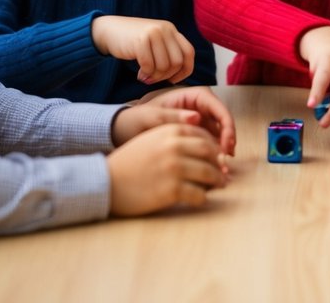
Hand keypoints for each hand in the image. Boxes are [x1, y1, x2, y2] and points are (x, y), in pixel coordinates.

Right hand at [91, 15, 195, 84]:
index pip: (189, 53)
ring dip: (154, 77)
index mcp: (172, 30)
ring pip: (163, 66)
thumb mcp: (155, 43)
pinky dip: (144, 74)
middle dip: (166, 76)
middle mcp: (166, 29)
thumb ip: (168, 52)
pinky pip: (149, 65)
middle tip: (153, 79)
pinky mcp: (141, 39)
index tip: (173, 80)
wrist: (108, 30)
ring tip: (145, 76)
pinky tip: (139, 74)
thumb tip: (180, 75)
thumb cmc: (133, 42)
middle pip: (177, 62)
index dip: (185, 70)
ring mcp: (154, 33)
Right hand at [107, 123, 225, 215]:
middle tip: (224, 172)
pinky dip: (203, 197)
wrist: (105, 182)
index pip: (203, 135)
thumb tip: (206, 148)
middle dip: (220, 164)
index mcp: (170, 131)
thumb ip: (175, 138)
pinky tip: (201, 198)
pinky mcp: (171, 190)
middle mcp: (174, 147)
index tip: (218, 157)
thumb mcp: (151, 139)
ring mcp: (174, 168)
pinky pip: (199, 194)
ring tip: (219, 186)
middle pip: (210, 153)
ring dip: (218, 181)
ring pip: (209, 174)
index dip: (215, 147)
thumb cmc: (129, 162)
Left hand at [118, 86, 236, 158]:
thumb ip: (173, 116)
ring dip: (222, 150)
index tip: (226, 145)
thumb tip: (197, 117)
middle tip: (226, 161)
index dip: (227, 125)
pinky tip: (212, 169)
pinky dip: (213, 155)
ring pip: (219, 134)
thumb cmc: (135, 119)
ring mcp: (198, 122)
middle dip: (227, 140)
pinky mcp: (195, 135)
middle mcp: (199, 107)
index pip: (217, 107)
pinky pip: (209, 144)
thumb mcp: (150, 117)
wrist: (122, 132)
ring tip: (221, 170)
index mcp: (192, 96)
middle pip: (222, 121)